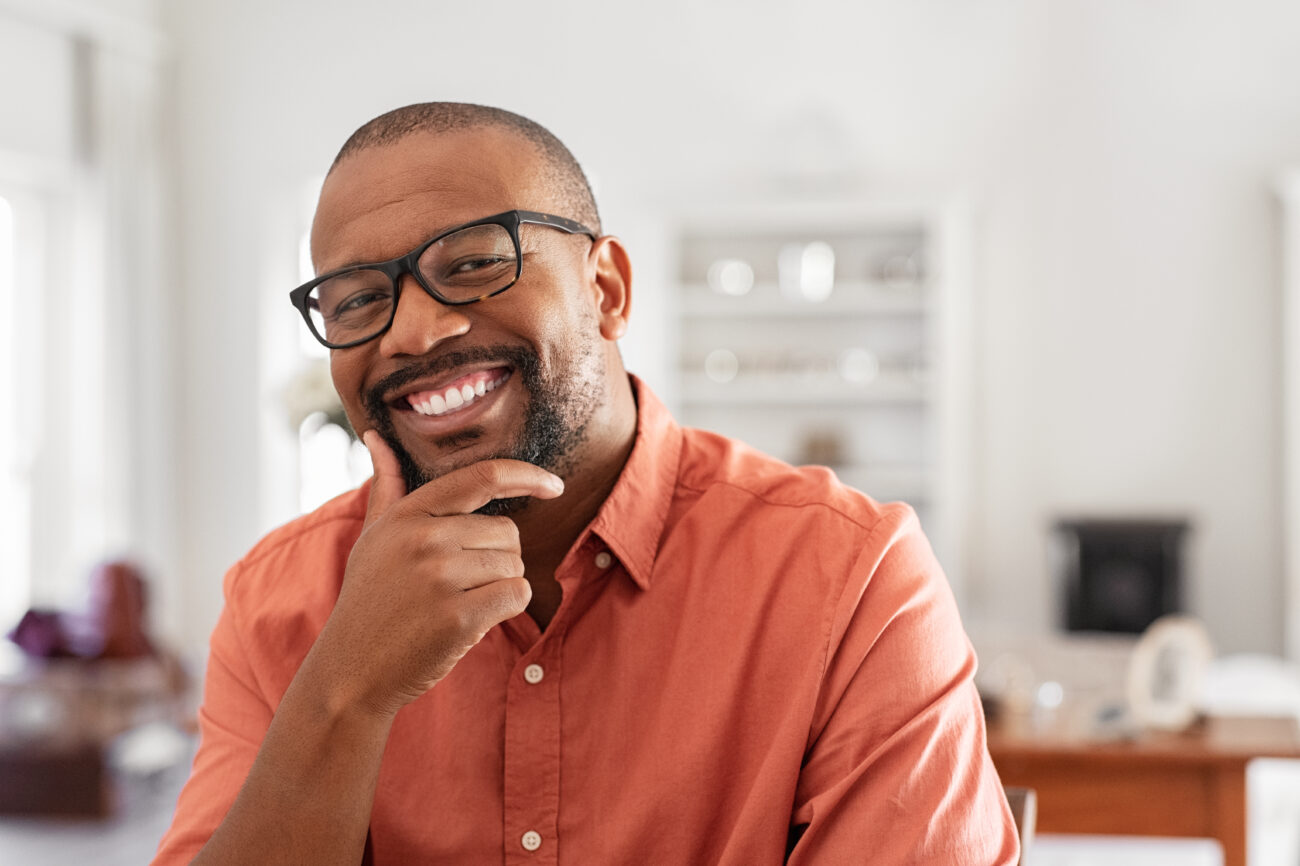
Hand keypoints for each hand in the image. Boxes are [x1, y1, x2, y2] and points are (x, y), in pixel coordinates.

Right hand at [312, 431, 563, 717]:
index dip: (526, 476)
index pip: (481, 477)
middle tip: (458, 584)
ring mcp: (441, 578)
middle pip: (508, 531)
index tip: (555, 485)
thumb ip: (386, 486)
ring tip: (458, 603)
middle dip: (498, 558)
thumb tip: (377, 436)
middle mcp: (424, 539)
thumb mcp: (372, 537)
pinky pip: (518, 595)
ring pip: (515, 564)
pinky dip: (506, 608)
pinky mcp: (459, 617)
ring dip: (500, 586)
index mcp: (408, 515)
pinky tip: (472, 620)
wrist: (351, 671)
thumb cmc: (369, 600)